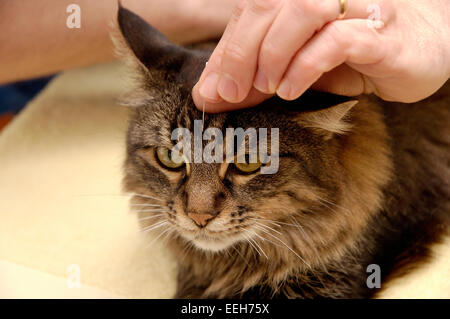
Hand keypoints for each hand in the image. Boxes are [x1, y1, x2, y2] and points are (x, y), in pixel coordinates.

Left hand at [192, 0, 449, 112]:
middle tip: (230, 92)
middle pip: (267, 5)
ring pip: (302, 11)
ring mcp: (355, 6)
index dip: (226, 50)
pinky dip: (305, 66)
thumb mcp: (293, 68)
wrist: (419, 50)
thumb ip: (253, 78)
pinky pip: (336, 39)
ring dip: (273, 53)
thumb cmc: (352, 56)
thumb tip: (209, 96)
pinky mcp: (380, 31)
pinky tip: (290, 90)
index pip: (249, 12)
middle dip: (240, 52)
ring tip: (266, 88)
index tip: (211, 91)